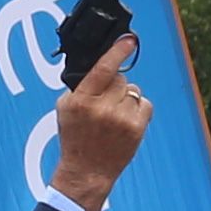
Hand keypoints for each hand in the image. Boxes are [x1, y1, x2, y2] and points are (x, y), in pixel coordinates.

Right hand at [48, 35, 152, 210]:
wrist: (87, 170)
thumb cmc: (75, 137)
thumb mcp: (66, 107)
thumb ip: (81, 85)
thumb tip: (99, 63)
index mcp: (81, 101)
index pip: (103, 69)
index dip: (117, 51)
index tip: (129, 39)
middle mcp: (102, 108)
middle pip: (119, 78)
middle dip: (114, 84)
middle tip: (105, 100)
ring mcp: (121, 119)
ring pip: (132, 90)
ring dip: (125, 97)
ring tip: (114, 113)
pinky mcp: (136, 129)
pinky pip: (145, 104)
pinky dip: (137, 109)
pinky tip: (125, 120)